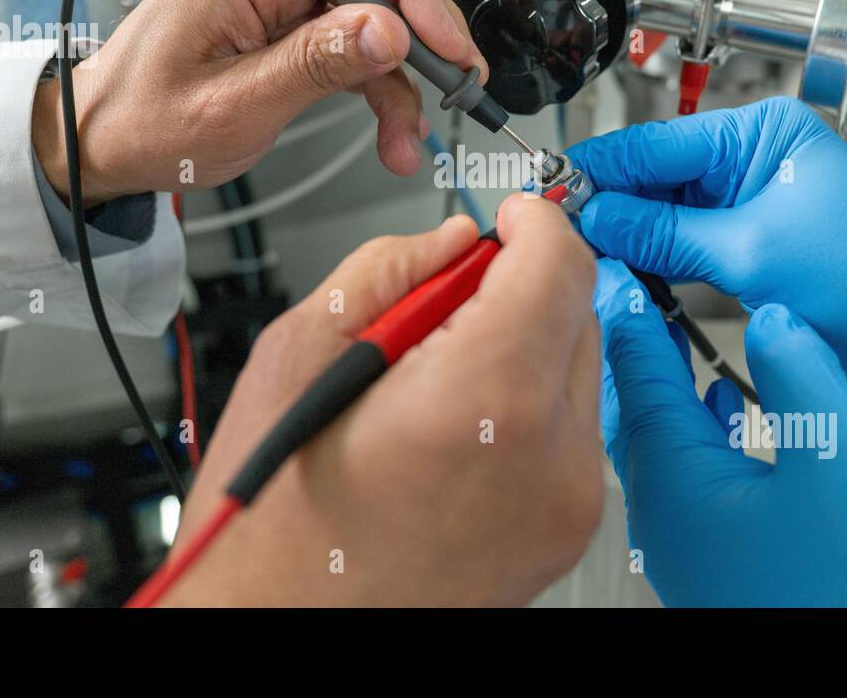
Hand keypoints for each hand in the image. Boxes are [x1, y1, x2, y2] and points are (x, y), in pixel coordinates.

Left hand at [32, 0, 486, 205]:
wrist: (100, 147)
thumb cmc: (142, 121)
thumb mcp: (235, 102)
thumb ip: (315, 64)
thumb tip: (388, 30)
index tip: (448, 44)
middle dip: (422, 42)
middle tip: (460, 86)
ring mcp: (281, 4)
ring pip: (372, 28)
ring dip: (401, 85)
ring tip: (410, 139)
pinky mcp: (289, 36)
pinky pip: (353, 55)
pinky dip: (379, 95)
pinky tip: (392, 135)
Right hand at [162, 195, 602, 605]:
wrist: (280, 630)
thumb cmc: (270, 523)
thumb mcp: (297, 358)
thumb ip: (388, 271)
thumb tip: (450, 242)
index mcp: (485, 398)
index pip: (559, 262)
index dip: (533, 222)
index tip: (510, 217)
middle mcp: (549, 455)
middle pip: (576, 310)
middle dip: (521, 284)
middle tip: (446, 304)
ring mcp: (566, 502)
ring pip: (576, 367)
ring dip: (523, 345)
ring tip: (434, 380)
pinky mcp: (565, 529)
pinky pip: (569, 429)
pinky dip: (526, 405)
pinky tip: (454, 427)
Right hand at [569, 96, 846, 412]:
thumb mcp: (752, 253)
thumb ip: (664, 234)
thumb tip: (595, 217)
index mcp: (758, 133)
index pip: (653, 143)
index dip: (595, 171)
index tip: (545, 193)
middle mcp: (751, 156)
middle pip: (654, 175)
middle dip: (607, 206)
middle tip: (553, 236)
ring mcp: (750, 200)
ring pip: (666, 212)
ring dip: (630, 235)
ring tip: (583, 257)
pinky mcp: (751, 240)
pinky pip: (688, 240)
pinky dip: (659, 257)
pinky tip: (626, 272)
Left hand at [593, 259, 846, 605]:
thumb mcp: (844, 453)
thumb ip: (800, 370)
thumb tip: (771, 317)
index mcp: (679, 481)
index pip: (638, 374)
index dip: (629, 311)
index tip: (612, 265)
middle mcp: (666, 516)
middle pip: (633, 408)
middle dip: (635, 345)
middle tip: (633, 291)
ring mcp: (688, 544)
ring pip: (660, 444)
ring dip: (667, 388)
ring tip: (673, 338)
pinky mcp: (717, 562)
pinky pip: (688, 478)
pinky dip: (699, 432)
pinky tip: (727, 411)